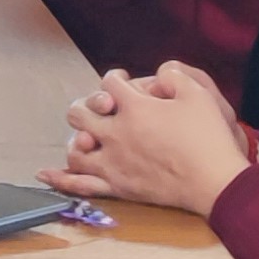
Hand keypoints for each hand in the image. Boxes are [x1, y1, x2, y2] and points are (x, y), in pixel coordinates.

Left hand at [47, 62, 255, 215]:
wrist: (215, 182)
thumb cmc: (209, 137)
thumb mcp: (198, 94)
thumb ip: (174, 76)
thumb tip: (159, 71)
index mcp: (135, 107)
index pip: (109, 83)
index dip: (115, 78)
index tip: (123, 80)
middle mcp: (117, 133)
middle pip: (80, 111)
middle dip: (88, 104)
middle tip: (102, 108)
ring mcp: (114, 162)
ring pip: (76, 146)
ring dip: (79, 137)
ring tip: (90, 136)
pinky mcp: (118, 187)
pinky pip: (80, 184)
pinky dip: (60, 178)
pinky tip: (44, 174)